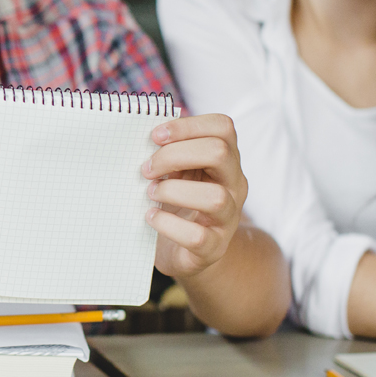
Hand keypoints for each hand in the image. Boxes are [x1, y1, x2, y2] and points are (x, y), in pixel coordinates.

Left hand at [143, 114, 246, 278]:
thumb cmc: (176, 201)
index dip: (187, 126)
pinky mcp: (214, 248)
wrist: (185, 250)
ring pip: (215, 197)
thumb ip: (169, 152)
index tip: (154, 136)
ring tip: (151, 193)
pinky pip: (197, 236)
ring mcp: (228, 218)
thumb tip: (141, 134)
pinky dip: (168, 225)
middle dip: (174, 155)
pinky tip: (151, 217)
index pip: (222, 127)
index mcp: (225, 160)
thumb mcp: (177, 172)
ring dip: (173, 191)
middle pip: (219, 153)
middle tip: (147, 169)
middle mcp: (234, 185)